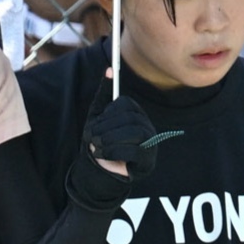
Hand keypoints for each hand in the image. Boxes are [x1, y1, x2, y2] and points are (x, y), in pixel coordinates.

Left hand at [68, 70, 182, 207]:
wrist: (97, 173)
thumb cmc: (99, 143)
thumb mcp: (97, 117)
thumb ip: (104, 94)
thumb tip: (109, 70)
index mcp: (135, 114)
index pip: (126, 104)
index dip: (108, 113)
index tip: (96, 123)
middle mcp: (146, 126)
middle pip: (129, 118)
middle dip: (105, 128)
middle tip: (92, 138)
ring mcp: (150, 143)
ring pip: (134, 132)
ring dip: (109, 140)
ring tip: (97, 147)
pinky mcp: (148, 161)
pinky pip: (135, 150)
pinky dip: (114, 152)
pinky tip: (103, 155)